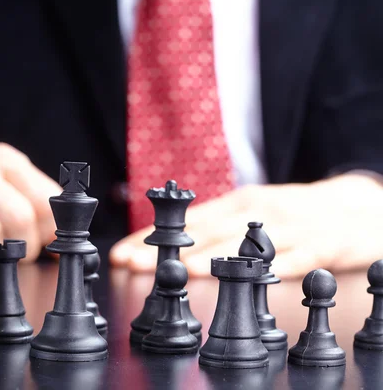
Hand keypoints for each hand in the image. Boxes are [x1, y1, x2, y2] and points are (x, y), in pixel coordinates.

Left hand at [109, 172, 382, 277]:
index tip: (121, 253)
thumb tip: (172, 243)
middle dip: (168, 250)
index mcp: (239, 203)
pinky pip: (296, 258)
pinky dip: (275, 266)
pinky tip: (255, 276)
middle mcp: (258, 211)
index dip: (153, 236)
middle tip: (134, 264)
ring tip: (184, 270)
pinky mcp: (321, 246)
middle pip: (206, 233)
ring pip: (245, 245)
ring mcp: (290, 228)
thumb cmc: (295, 212)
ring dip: (213, 258)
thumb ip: (216, 225)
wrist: (358, 206)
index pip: (187, 220)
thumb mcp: (253, 210)